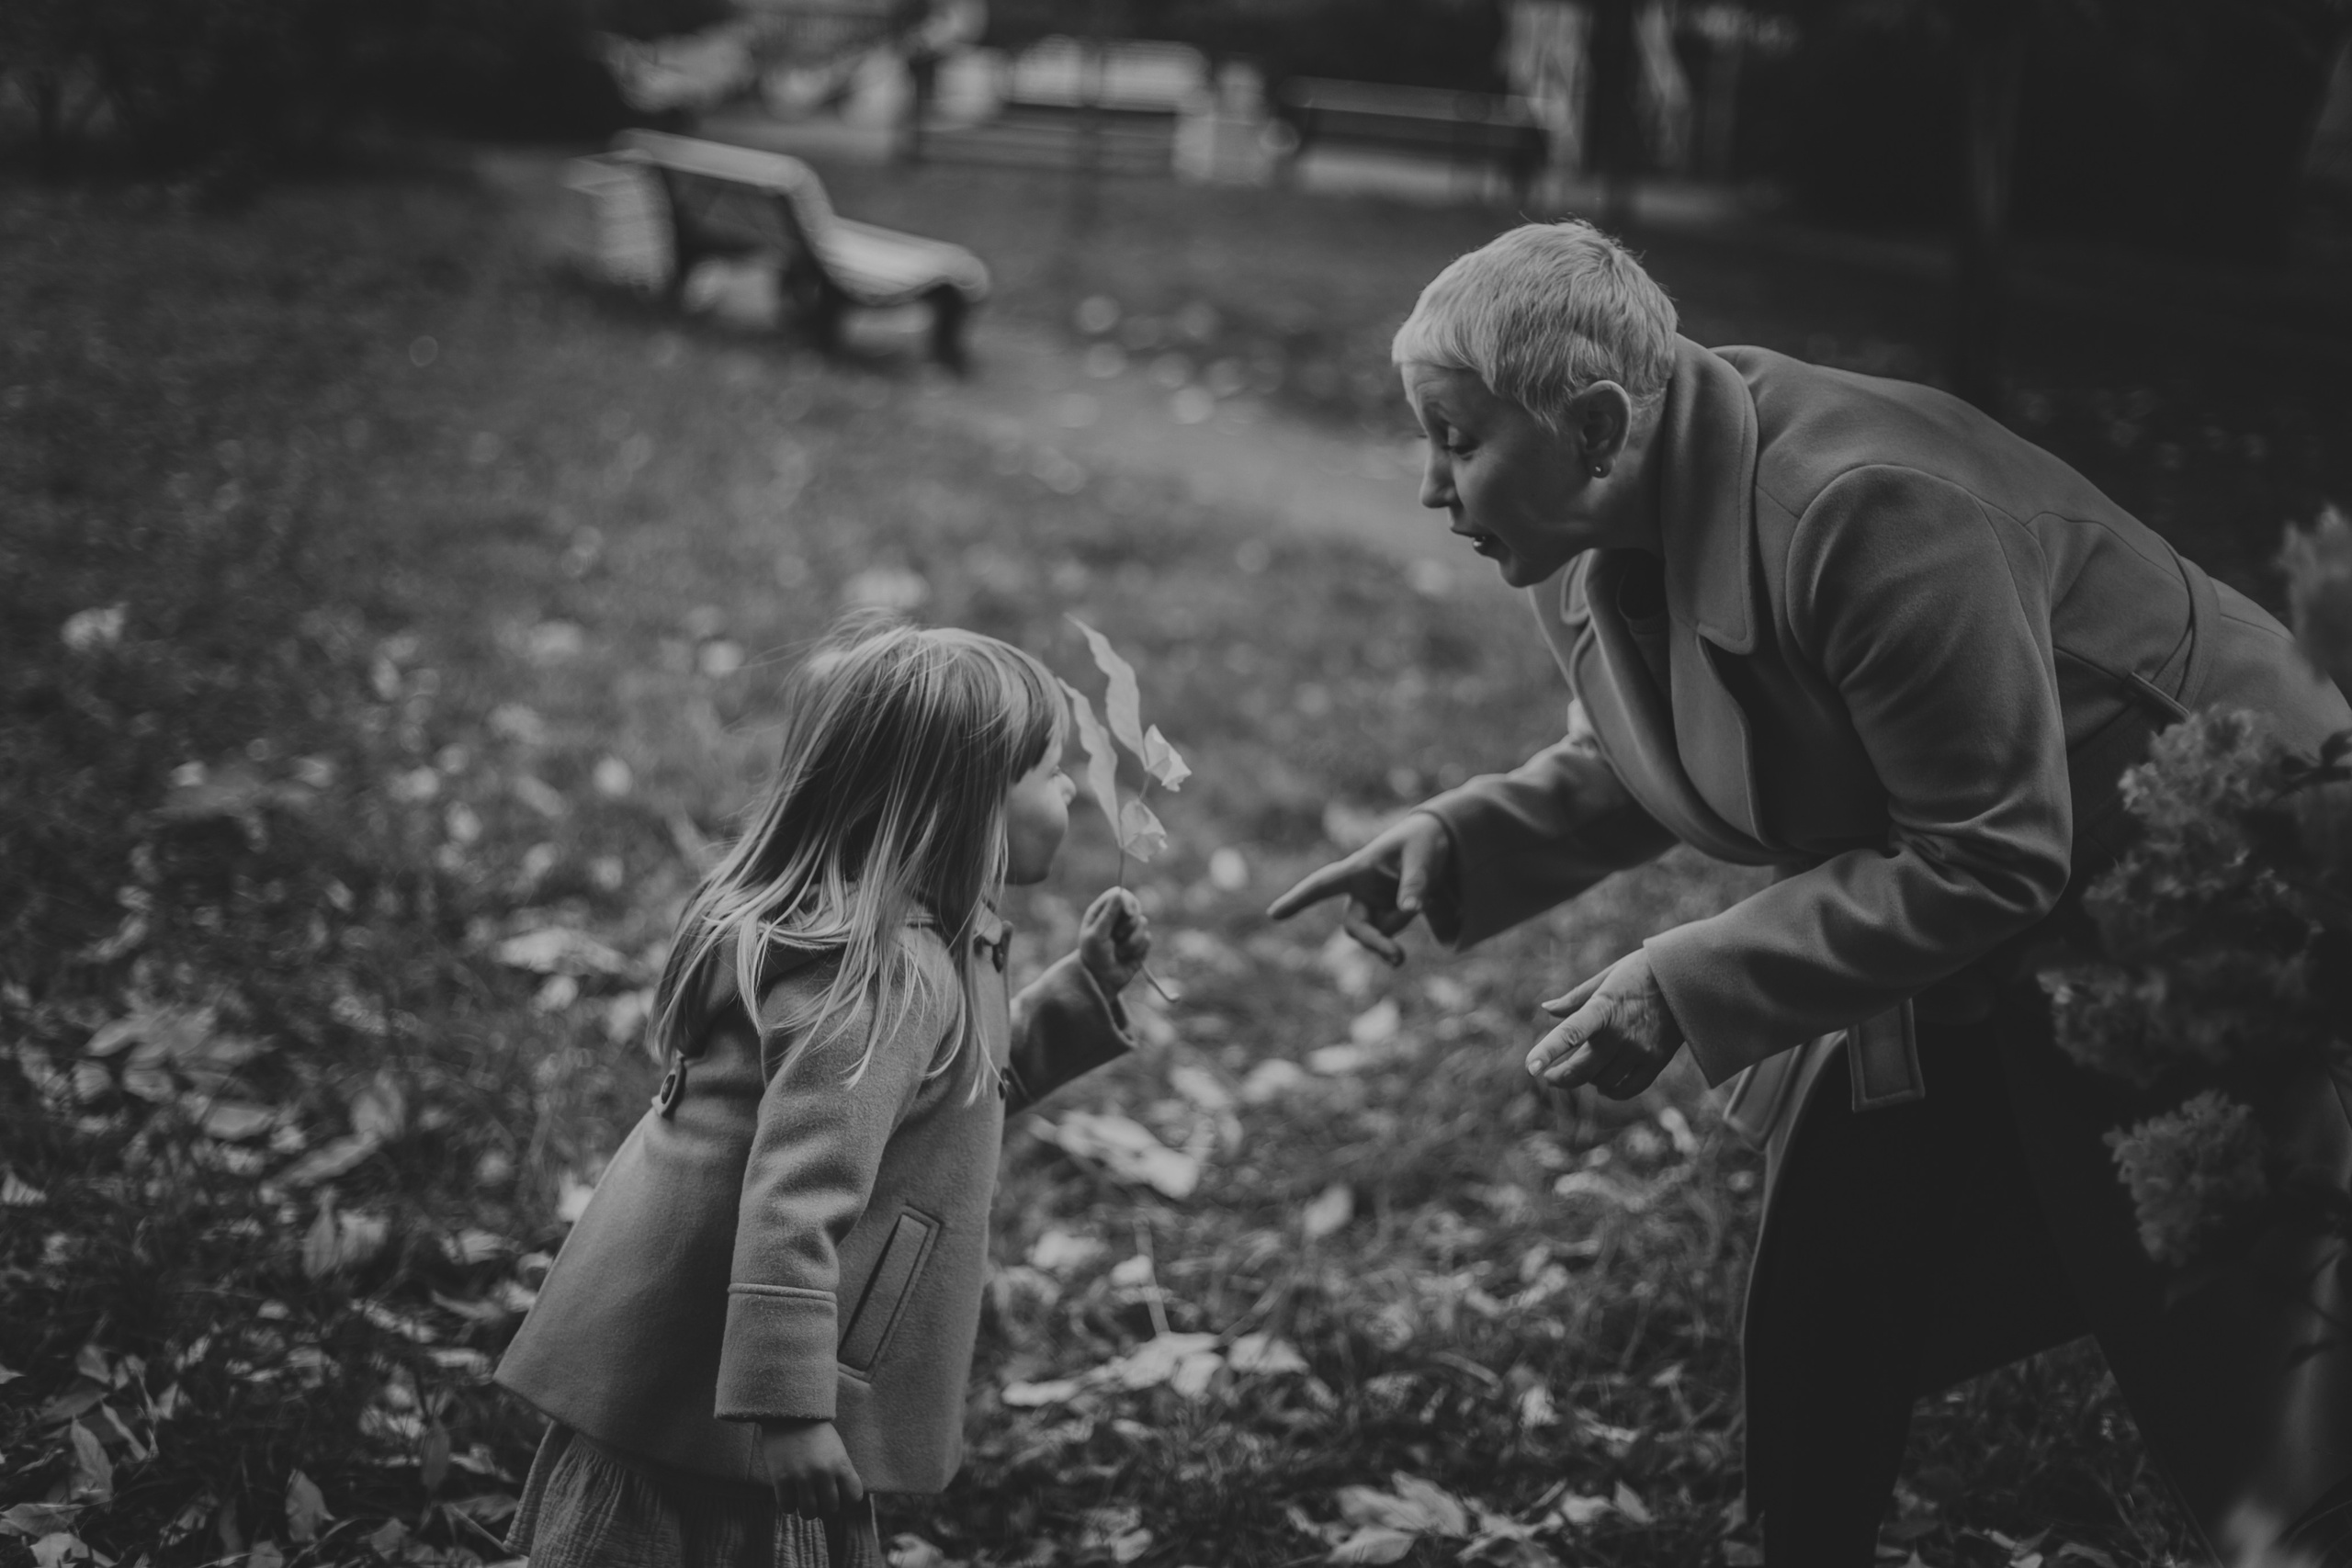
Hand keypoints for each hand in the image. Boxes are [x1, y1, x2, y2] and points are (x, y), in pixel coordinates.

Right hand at [760, 1419, 864, 1517]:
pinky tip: (789, 1494)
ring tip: (803, 1499)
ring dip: (806, 1509)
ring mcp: (802, 1476)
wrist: (788, 1412)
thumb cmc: (814, 1433)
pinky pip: (787, 1507)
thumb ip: (839, 1474)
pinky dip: (788, 1505)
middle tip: (817, 1498)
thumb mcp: (836, 1450)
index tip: (837, 1495)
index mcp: (841, 1463)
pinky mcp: (781, 1478)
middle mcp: (824, 1472)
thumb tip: (837, 1505)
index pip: (854, 1498)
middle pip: (831, 1509)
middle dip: (824, 1508)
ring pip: (809, 1513)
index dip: (846, 1501)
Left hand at [1078, 887, 1150, 993]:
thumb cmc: (1094, 957)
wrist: (1102, 980)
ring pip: (1143, 923)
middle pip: (1135, 907)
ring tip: (1119, 951)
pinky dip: (1137, 949)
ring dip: (1132, 941)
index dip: (1127, 902)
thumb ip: (1108, 915)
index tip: (1128, 913)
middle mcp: (1117, 918)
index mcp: (1102, 912)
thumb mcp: (1096, 935)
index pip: (1119, 895)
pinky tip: (1126, 957)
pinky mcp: (1139, 943)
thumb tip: (1120, 894)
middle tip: (1117, 937)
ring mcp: (1129, 930)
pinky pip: (1147, 939)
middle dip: (1129, 924)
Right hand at [1264, 811, 1450, 967]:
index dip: (1298, 899)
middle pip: (1355, 926)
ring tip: (1428, 893)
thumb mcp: (1424, 856)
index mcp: (1358, 868)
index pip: (1324, 884)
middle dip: (1375, 943)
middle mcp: (1360, 891)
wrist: (1439, 846)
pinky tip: (1423, 902)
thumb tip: (1410, 910)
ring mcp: (1373, 906)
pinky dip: (1409, 921)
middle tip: (1399, 959)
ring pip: (1381, 932)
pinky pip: (1395, 931)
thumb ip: (1416, 882)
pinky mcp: (1387, 917)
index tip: (1273, 914)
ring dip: (1402, 924)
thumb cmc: (1423, 841)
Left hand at [1526, 948, 1685, 1100]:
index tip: (1530, 1069)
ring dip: (1588, 1079)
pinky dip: (1611, 1091)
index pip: (1570, 1033)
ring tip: (1586, 1067)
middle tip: (1551, 1076)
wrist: (1689, 978)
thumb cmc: (1642, 972)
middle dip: (1561, 1077)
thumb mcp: (1607, 977)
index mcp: (1603, 1007)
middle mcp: (1621, 1032)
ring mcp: (1640, 1050)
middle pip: (1582, 1070)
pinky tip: (1603, 1084)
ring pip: (1602, 1081)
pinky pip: (1627, 1089)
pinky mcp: (1657, 1061)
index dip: (1548, 1052)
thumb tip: (1546, 1010)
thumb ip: (1575, 999)